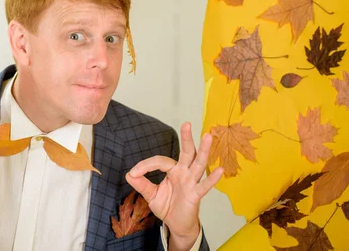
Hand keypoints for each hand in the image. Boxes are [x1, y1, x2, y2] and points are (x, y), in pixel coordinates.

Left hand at [126, 122, 222, 250]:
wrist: (177, 225)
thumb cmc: (167, 206)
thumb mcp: (151, 195)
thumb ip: (141, 184)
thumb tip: (129, 174)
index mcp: (172, 171)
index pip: (159, 161)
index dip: (145, 165)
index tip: (133, 173)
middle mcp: (184, 173)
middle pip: (186, 153)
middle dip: (186, 138)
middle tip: (186, 123)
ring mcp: (191, 182)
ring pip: (198, 164)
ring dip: (203, 150)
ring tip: (207, 136)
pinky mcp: (196, 195)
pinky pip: (205, 186)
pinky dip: (213, 178)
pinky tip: (220, 170)